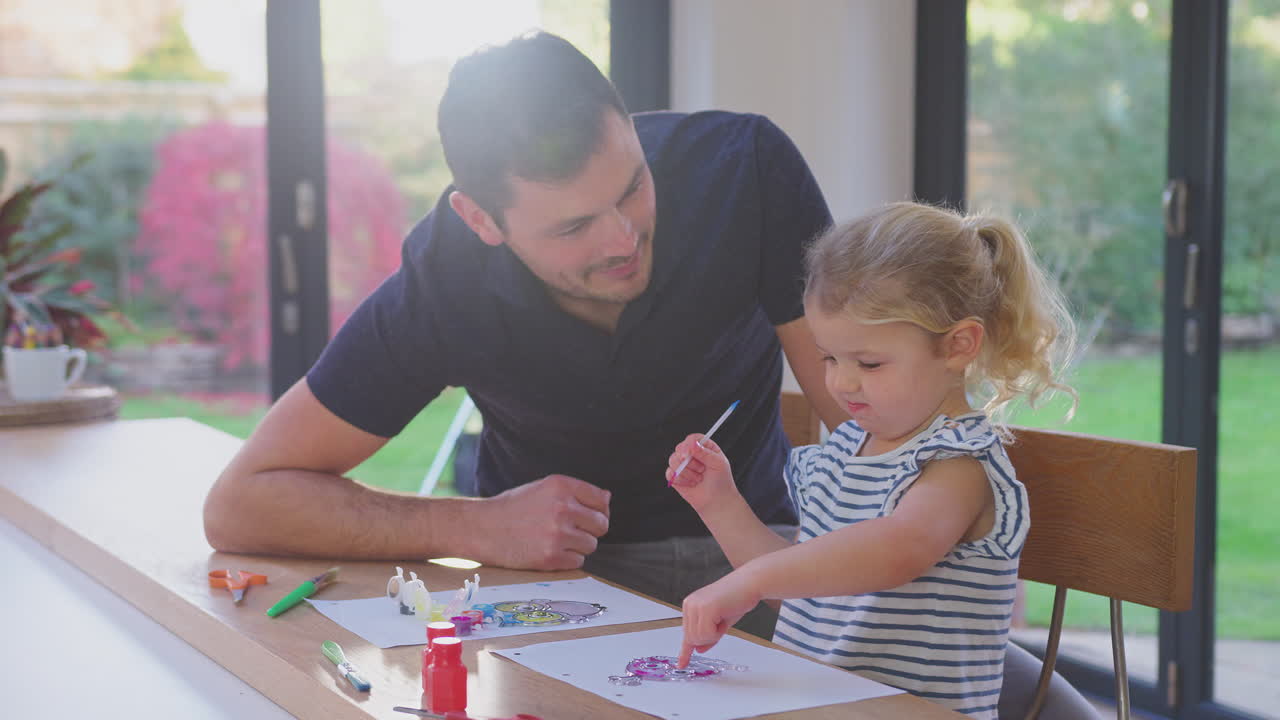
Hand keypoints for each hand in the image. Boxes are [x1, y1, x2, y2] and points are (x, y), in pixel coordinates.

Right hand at [473, 474, 609, 569]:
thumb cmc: (511, 508)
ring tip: (555, 541)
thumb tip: (607, 499)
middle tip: (571, 531)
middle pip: (601, 524)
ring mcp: (557, 533)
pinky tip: (548, 551)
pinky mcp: (551, 557)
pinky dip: (567, 560)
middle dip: (590, 530)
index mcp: (561, 485)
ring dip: (578, 546)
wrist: (480, 527)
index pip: (601, 500)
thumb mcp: (542, 488)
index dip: (597, 510)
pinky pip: (578, 562)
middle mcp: (562, 508)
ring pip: (591, 545)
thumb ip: (574, 493)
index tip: (587, 516)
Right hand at [665, 433, 735, 514]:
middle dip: (689, 462)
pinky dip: (681, 480)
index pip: (692, 439)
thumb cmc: (721, 481)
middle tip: (701, 470)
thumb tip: (692, 444)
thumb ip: (705, 453)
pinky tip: (691, 484)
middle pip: (680, 448)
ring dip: (687, 472)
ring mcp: (682, 464)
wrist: (716, 501)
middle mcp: (692, 454)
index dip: (689, 445)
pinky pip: (670, 473)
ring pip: (673, 460)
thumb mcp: (718, 464)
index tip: (689, 454)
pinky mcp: (676, 476)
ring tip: (698, 478)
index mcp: (703, 447)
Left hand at [677, 569, 759, 667]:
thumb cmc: (738, 599)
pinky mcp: (705, 608)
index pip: (687, 632)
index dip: (685, 650)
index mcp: (691, 605)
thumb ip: (708, 636)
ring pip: (698, 638)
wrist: (750, 583)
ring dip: (713, 635)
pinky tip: (724, 617)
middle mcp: (690, 604)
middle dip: (708, 638)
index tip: (681, 664)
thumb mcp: (720, 622)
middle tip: (721, 624)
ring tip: (723, 618)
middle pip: (692, 638)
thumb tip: (698, 649)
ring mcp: (696, 605)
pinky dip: (717, 633)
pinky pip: (706, 634)